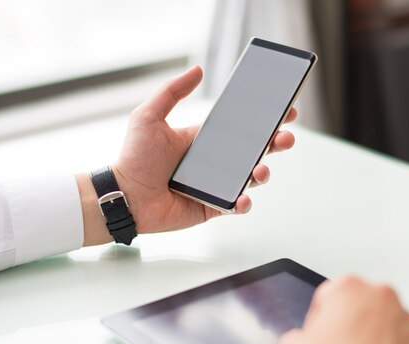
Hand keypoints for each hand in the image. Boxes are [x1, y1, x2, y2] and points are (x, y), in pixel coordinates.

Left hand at [77, 66, 295, 244]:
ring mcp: (216, 186)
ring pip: (250, 179)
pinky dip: (244, 203)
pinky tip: (243, 197)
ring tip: (261, 170)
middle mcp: (215, 163)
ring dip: (263, 173)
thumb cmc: (133, 157)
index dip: (264, 120)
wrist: (123, 195)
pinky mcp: (213, 207)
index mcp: (205, 140)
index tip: (285, 110)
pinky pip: (236, 206)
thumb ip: (172, 92)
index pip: (242, 128)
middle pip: (254, 152)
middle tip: (286, 137)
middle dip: (275, 144)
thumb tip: (198, 70)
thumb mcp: (149, 116)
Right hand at [275, 277, 408, 343]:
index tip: (321, 334)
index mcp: (349, 288)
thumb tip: (300, 342)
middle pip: (364, 305)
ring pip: (390, 324)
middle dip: (354, 324)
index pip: (331, 295)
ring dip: (378, 339)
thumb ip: (297, 335)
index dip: (322, 318)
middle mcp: (382, 297)